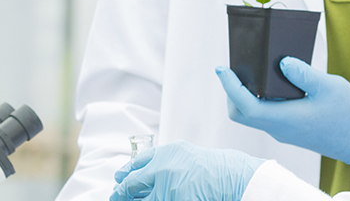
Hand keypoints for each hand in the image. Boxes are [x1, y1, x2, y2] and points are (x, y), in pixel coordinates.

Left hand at [112, 141, 265, 200]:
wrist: (233, 176)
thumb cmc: (216, 167)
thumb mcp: (186, 155)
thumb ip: (167, 161)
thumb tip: (147, 173)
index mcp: (166, 153)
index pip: (136, 164)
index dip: (125, 173)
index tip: (119, 178)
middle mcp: (162, 169)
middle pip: (131, 183)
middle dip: (121, 191)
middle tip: (115, 195)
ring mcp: (166, 188)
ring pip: (139, 198)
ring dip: (129, 200)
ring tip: (121, 200)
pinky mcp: (172, 200)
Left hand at [216, 57, 349, 169]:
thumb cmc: (349, 116)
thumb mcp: (329, 87)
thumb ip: (304, 73)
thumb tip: (282, 62)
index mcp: (284, 119)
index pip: (245, 106)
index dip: (230, 87)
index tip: (222, 69)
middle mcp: (279, 128)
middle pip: (242, 113)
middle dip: (233, 91)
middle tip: (235, 67)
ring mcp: (284, 130)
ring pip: (254, 113)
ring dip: (247, 94)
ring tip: (253, 69)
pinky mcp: (291, 128)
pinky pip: (268, 113)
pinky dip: (262, 97)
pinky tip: (274, 80)